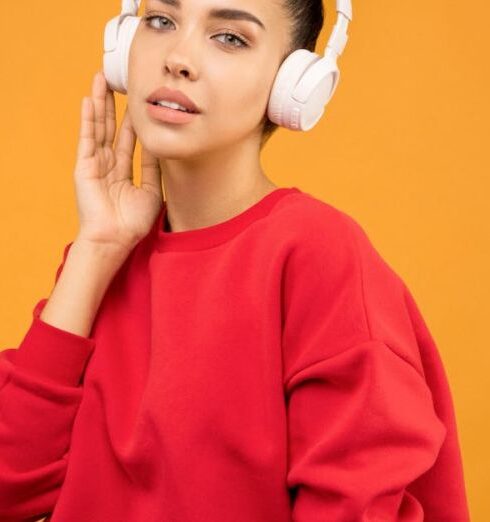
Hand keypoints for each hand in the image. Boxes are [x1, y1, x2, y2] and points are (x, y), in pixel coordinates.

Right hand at [73, 69, 163, 252]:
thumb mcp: (151, 192)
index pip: (130, 140)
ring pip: (99, 127)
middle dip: (116, 105)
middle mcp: (108, 165)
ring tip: (102, 79)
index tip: (142, 101)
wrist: (115, 239)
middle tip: (121, 82)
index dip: (135, 121)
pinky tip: (89, 99)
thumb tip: (161, 147)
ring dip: (100, 103)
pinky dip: (88, 118)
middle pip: (113, 128)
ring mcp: (95, 164)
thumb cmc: (133, 223)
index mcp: (123, 173)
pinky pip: (87, 137)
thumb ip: (154, 169)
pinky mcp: (84, 166)